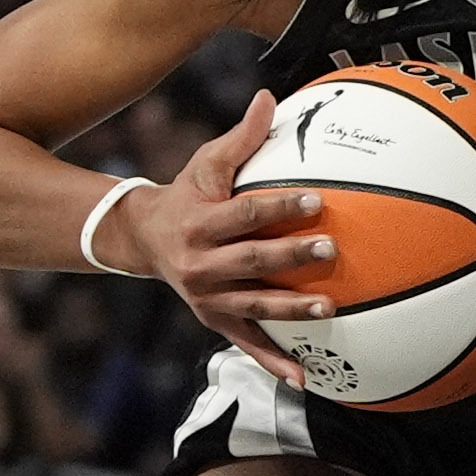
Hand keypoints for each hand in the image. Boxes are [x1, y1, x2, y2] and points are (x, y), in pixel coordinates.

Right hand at [109, 92, 339, 385]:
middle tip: (330, 250)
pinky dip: (274, 362)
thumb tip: (269, 98)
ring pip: (254, 306)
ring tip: (329, 309)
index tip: (317, 200)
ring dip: (291, 309)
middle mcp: (201, 264)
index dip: (280, 207)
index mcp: (201, 223)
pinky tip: (305, 377)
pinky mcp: (214, 321)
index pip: (246, 214)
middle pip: (252, 261)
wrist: (144, 240)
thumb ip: (240, 138)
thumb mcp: (206, 164)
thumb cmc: (188, 194)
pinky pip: (248, 344)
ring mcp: (207, 298)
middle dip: (291, 257)